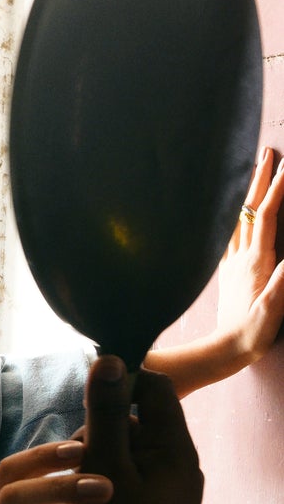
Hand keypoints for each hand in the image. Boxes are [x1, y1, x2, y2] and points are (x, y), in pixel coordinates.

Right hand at [73, 359, 203, 503]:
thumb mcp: (105, 471)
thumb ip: (106, 414)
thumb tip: (109, 357)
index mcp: (175, 449)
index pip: (153, 386)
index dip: (116, 388)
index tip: (84, 416)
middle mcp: (179, 466)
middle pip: (134, 422)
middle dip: (97, 438)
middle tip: (76, 474)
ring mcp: (171, 493)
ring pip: (124, 456)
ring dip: (94, 471)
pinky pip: (125, 486)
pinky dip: (101, 495)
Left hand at [215, 147, 283, 363]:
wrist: (225, 350)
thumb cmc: (252, 332)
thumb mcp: (273, 307)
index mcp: (255, 261)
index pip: (268, 216)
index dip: (278, 190)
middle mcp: (240, 257)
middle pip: (250, 209)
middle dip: (260, 179)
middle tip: (267, 153)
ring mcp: (231, 263)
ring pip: (239, 219)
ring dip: (247, 193)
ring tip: (254, 173)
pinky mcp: (228, 273)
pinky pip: (231, 236)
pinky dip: (236, 216)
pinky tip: (234, 215)